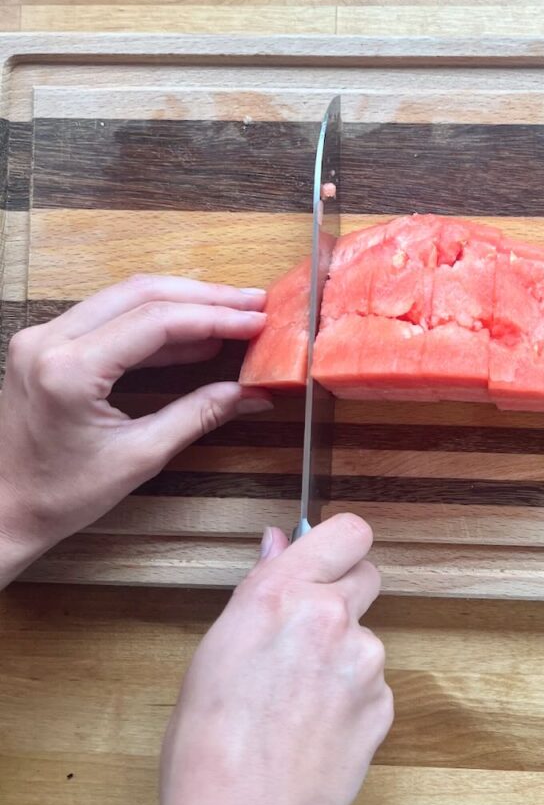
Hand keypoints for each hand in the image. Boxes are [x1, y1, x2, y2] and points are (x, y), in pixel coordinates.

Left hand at [0, 275, 271, 583]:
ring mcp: (44, 337)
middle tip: (254, 303)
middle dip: (205, 297)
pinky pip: (110, 316)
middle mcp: (50, 340)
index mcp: (69, 370)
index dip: (215, 317)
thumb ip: (198, 415)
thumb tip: (252, 395)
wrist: (0, 511)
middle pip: (142, 293)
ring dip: (183, 302)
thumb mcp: (139, 457)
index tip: (257, 320)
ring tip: (233, 312)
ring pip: (126, 297)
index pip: (156, 321)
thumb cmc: (58, 495)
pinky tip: (193, 334)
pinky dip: (155, 320)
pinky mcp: (47, 344)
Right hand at [160, 514, 392, 804]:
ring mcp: (363, 658)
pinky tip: (317, 723)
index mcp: (281, 593)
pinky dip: (353, 695)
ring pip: (366, 633)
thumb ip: (261, 586)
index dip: (340, 545)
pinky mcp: (383, 700)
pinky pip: (373, 681)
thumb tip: (278, 542)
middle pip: (367, 574)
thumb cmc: (210, 741)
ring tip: (300, 696)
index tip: (329, 559)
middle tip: (311, 629)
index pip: (347, 531)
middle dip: (345, 593)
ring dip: (344, 652)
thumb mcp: (218, 647)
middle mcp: (329, 614)